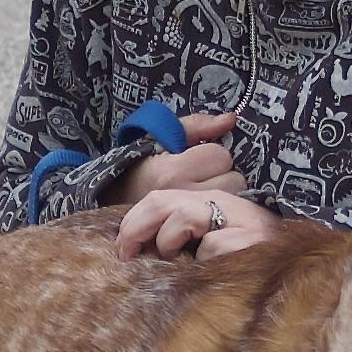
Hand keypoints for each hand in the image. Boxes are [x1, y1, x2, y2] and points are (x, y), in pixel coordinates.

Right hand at [105, 112, 246, 205]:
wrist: (117, 204)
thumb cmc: (142, 167)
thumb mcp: (162, 137)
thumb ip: (197, 126)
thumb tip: (231, 119)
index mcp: (172, 170)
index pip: (219, 156)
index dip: (214, 155)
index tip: (201, 161)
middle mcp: (181, 196)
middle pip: (233, 180)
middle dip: (225, 176)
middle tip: (208, 179)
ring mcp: (188, 218)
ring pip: (233, 201)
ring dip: (227, 195)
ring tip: (209, 193)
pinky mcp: (192, 232)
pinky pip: (225, 219)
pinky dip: (223, 212)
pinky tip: (210, 210)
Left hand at [116, 190, 281, 261]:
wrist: (300, 275)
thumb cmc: (246, 269)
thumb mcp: (212, 247)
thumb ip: (185, 236)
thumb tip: (144, 249)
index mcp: (213, 201)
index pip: (162, 197)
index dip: (135, 221)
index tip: (122, 250)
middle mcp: (225, 203)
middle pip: (164, 200)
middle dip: (137, 227)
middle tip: (127, 255)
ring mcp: (239, 220)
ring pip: (183, 217)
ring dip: (170, 242)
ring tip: (179, 261)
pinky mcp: (249, 240)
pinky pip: (210, 247)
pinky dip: (205, 263)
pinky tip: (216, 273)